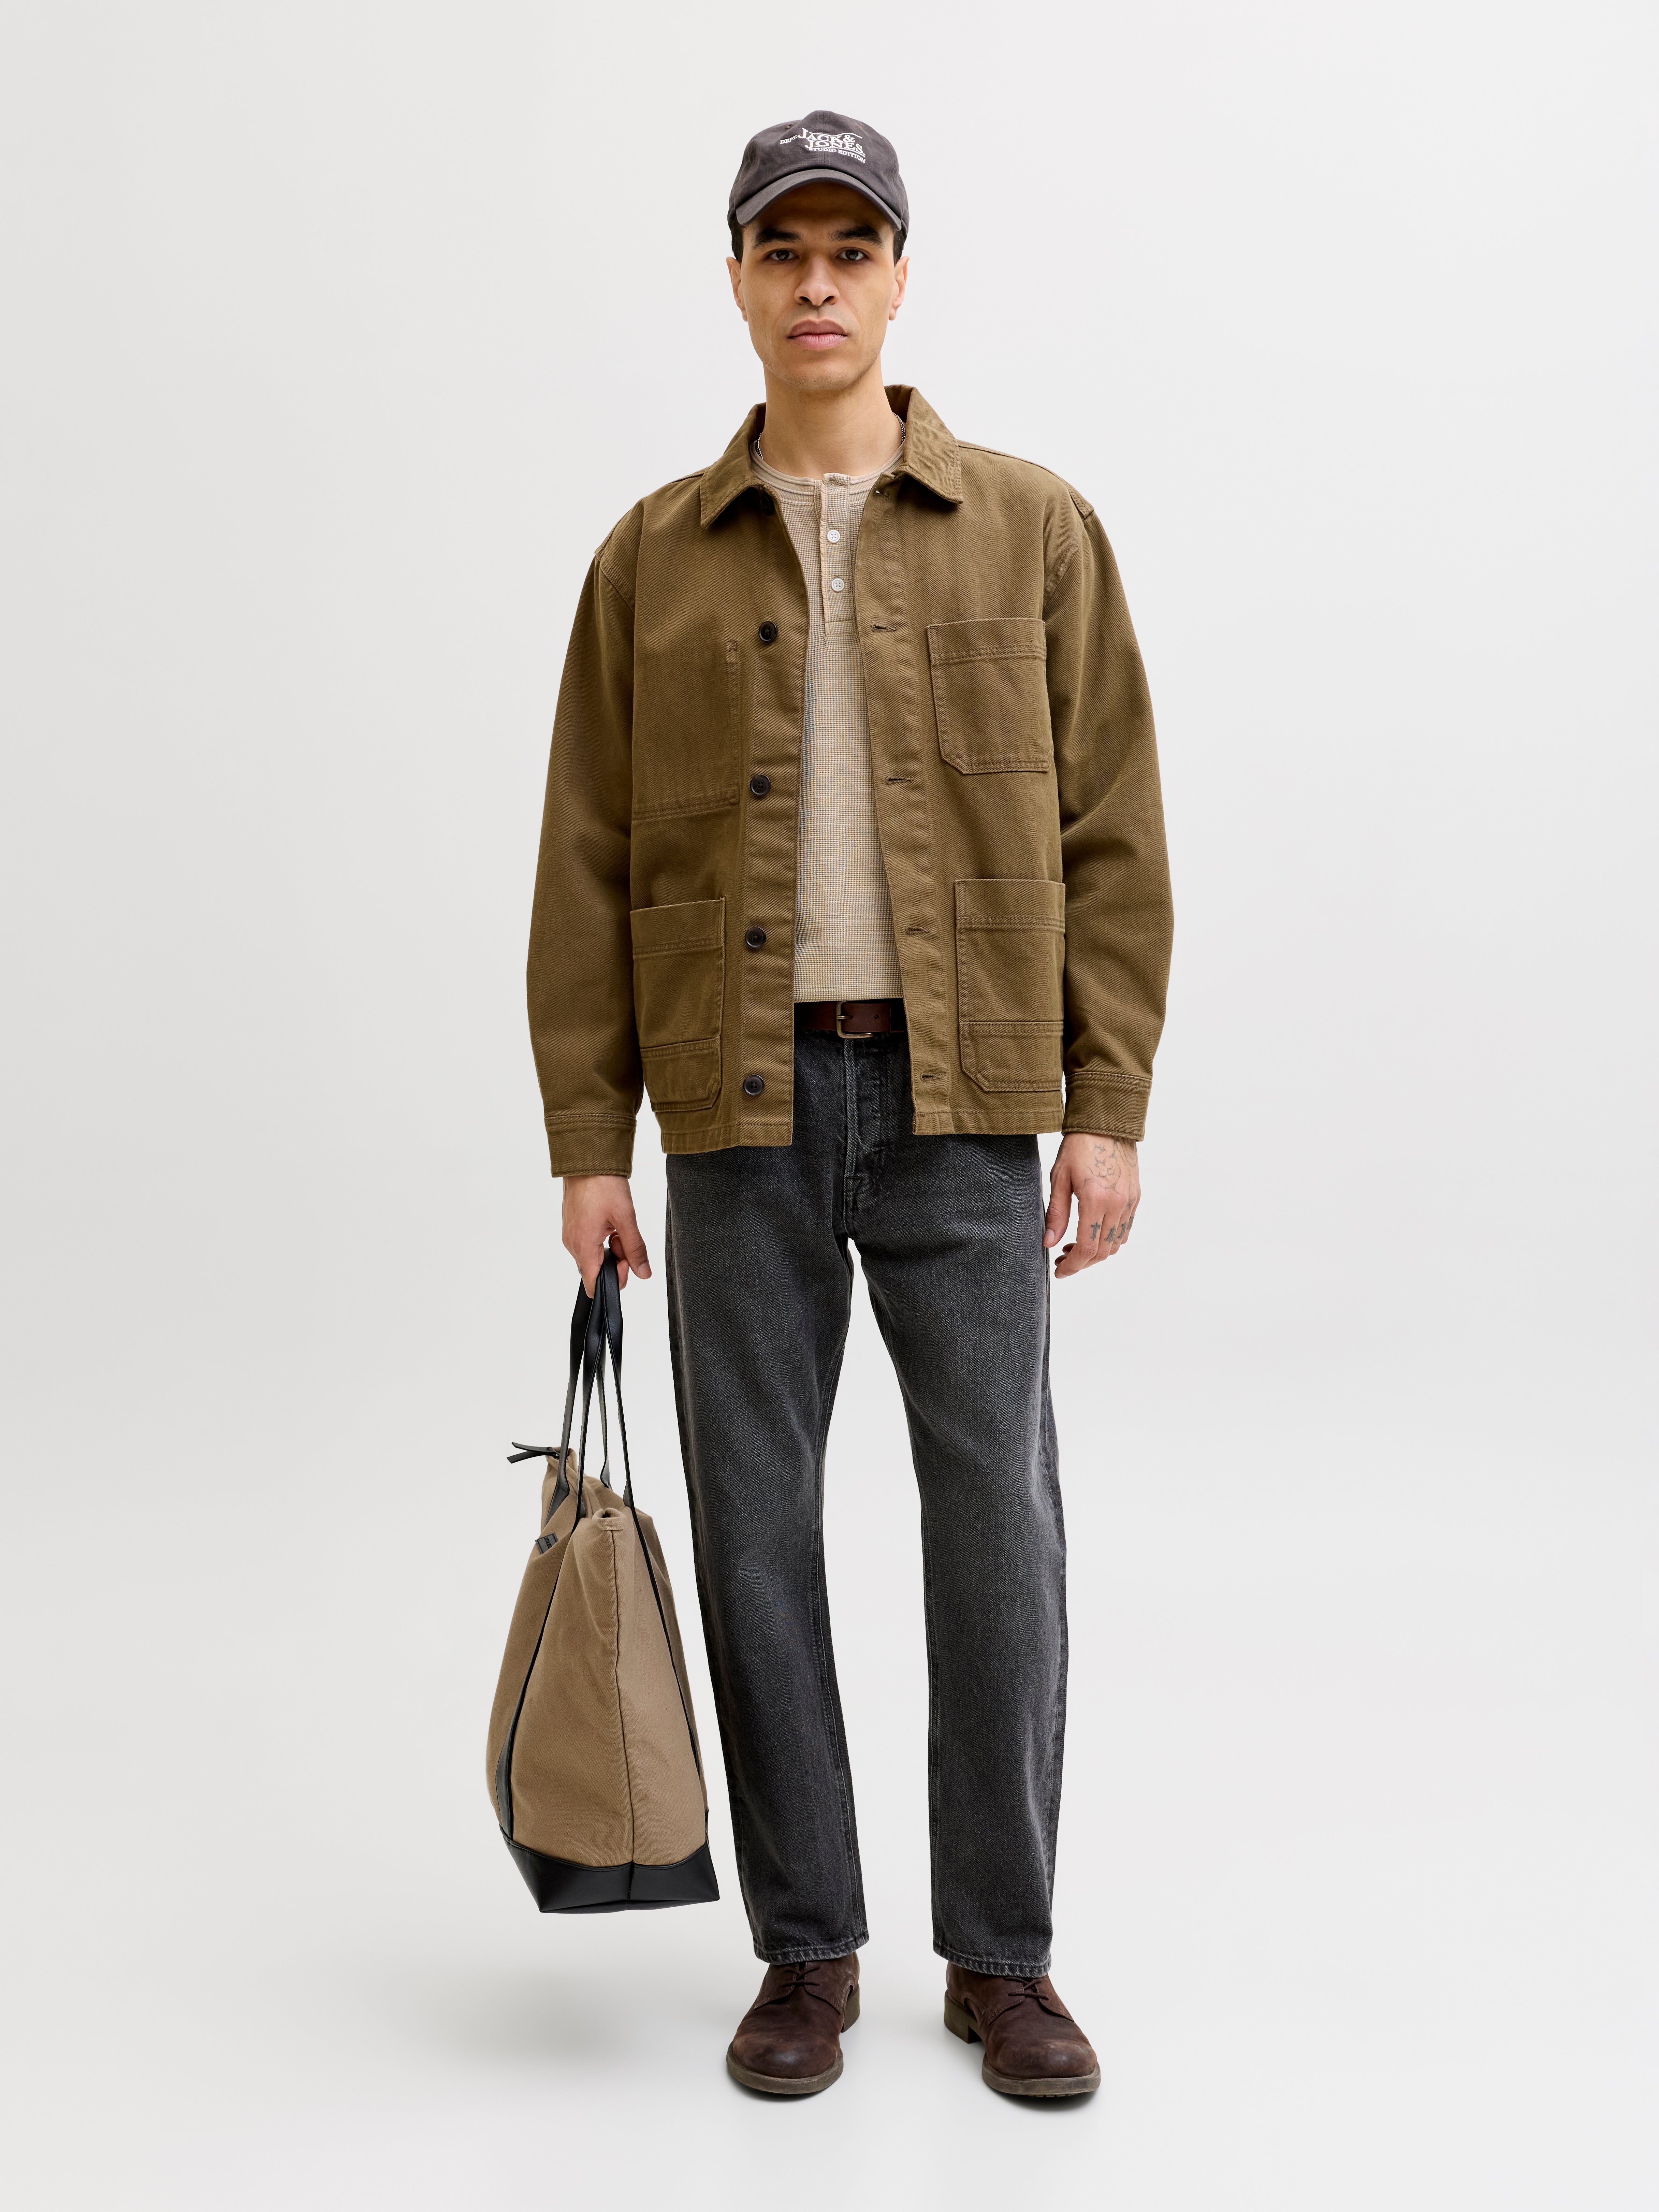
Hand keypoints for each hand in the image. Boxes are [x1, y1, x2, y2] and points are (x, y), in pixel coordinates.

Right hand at [561, 1174, 650, 1292]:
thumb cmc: (602, 1184)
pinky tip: (609, 1220)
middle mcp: (572, 1243)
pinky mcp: (572, 1225)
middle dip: (616, 1259)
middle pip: (596, 1269)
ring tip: (617, 1224)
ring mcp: (570, 1234)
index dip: (615, 1280)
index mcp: (583, 1246)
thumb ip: (635, 1248)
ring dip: (610, 1246)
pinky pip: (588, 1241)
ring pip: (594, 1254)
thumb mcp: (626, 1218)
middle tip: (625, 1237)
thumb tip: (644, 1273)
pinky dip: (602, 1236)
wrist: (587, 1159)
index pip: (593, 1285)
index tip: (628, 1262)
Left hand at [1044, 1133, 1138, 1278]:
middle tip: (1062, 1260)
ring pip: (1116, 1244)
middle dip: (1082, 1262)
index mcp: (1095, 1200)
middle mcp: (1117, 1204)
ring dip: (1096, 1253)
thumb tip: (1049, 1243)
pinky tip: (1093, 1232)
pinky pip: (1125, 1230)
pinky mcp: (1135, 1197)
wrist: (1106, 1123)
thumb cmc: (1078, 1146)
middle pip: (1103, 1251)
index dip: (1072, 1266)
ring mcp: (1129, 1201)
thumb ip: (1056, 1213)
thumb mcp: (1059, 1178)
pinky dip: (1110, 1240)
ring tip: (1074, 1246)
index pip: (1087, 1248)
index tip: (1059, 1271)